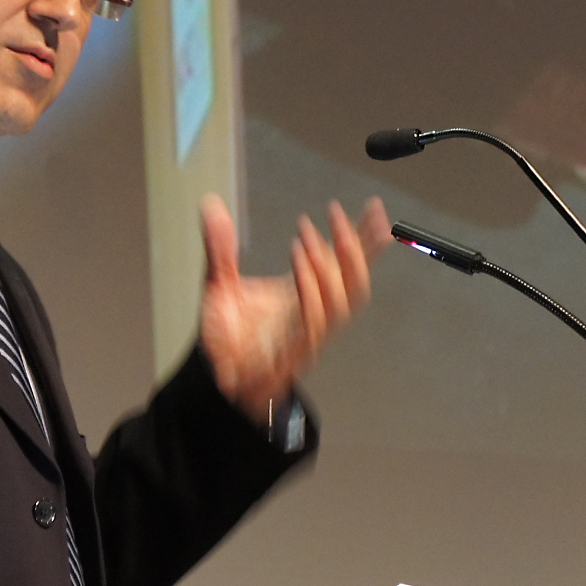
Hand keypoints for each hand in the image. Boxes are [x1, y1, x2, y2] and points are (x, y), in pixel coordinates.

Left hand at [197, 194, 391, 425]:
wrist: (212, 381)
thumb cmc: (227, 338)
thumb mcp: (219, 283)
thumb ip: (219, 247)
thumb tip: (210, 204)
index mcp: (305, 296)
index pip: (345, 265)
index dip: (363, 239)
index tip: (374, 208)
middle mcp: (312, 316)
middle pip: (353, 282)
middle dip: (353, 248)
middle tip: (336, 214)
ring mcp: (305, 337)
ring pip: (338, 304)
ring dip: (326, 268)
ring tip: (306, 238)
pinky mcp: (291, 355)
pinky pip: (312, 324)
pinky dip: (310, 291)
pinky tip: (299, 263)